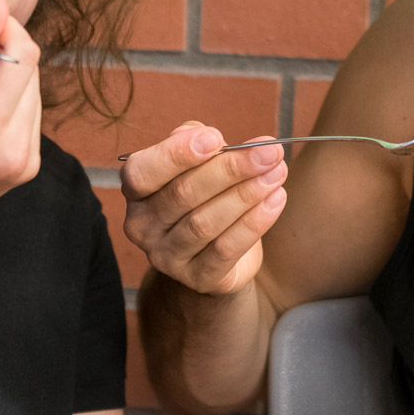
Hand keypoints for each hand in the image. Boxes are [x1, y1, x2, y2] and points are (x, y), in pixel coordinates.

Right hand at [0, 0, 42, 237]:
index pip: (23, 53)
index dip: (6, 29)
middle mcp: (15, 145)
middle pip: (31, 71)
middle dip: (3, 55)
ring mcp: (25, 161)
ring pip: (34, 93)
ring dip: (7, 80)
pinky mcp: (28, 168)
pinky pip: (30, 118)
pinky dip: (9, 105)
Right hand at [120, 123, 287, 295]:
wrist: (214, 256)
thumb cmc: (204, 197)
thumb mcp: (196, 163)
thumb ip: (194, 141)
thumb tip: (207, 136)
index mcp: (136, 192)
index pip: (142, 172)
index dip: (176, 154)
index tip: (215, 138)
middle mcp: (142, 226)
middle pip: (183, 194)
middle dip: (230, 169)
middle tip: (269, 153)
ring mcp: (166, 257)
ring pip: (205, 223)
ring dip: (246, 195)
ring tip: (277, 174)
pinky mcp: (197, 278)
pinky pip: (226, 250)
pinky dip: (253, 224)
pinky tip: (275, 201)